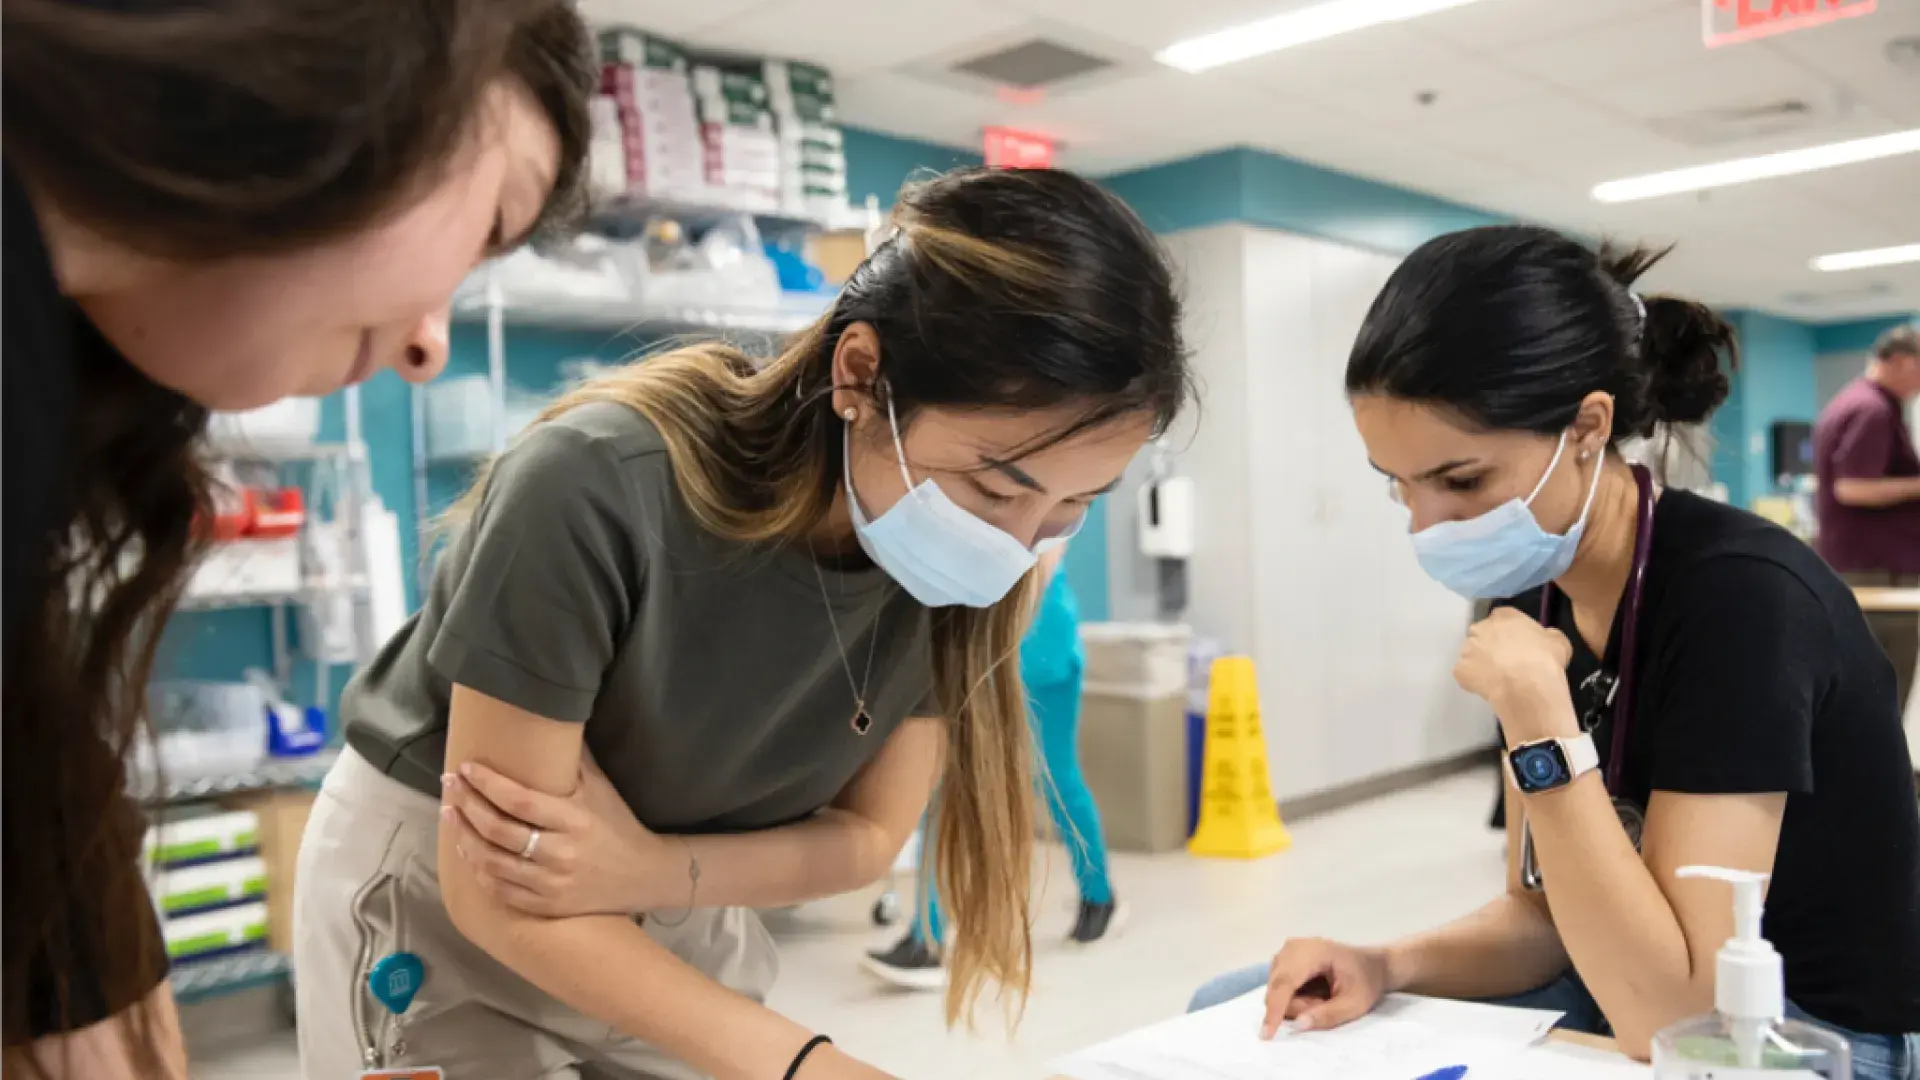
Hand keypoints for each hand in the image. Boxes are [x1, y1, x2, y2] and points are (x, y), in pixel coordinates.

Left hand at [441, 753, 678, 917]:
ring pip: (492, 862)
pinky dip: (477, 870)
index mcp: (575, 820)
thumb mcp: (601, 789)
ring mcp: (552, 883)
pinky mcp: (547, 906)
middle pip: (499, 830)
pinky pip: (500, 890)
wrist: (643, 875)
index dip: (487, 784)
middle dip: (466, 805)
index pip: (520, 801)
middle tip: (449, 787)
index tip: (466, 768)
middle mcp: (562, 853)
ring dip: (464, 837)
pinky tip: (466, 851)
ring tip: (450, 815)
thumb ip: (574, 760)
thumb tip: (550, 718)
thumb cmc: (618, 825)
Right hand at [1261, 938, 1392, 1038]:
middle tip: (1325, 1005)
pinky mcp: (1284, 959)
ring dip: (1297, 1003)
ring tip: (1322, 999)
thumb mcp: (1355, 1004)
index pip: (1286, 981)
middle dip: (1298, 1006)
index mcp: (1313, 951)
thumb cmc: (1365, 982)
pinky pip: (1278, 987)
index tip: (1267, 1034)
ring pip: (1276, 989)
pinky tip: (1313, 993)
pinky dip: (1294, 997)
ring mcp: (1286, 951)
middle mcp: (1293, 947)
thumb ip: (1328, 1015)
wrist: (1371, 965)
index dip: (1275, 1008)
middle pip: (1277, 987)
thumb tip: (1299, 1023)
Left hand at [1454, 608, 1575, 738]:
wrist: (1528, 687)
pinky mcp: (1459, 669)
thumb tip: (1544, 638)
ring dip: (1480, 662)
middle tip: (1505, 662)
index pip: (1501, 617)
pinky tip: (1488, 688)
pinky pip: (1464, 673)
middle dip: (1490, 644)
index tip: (1515, 644)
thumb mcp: (1558, 641)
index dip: (1507, 631)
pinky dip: (1473, 680)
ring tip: (1497, 678)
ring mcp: (1467, 648)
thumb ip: (1546, 635)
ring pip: (1471, 653)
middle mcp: (1481, 627)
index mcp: (1504, 616)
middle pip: (1482, 633)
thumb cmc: (1545, 661)